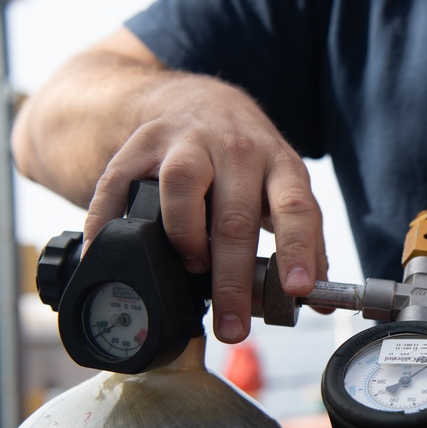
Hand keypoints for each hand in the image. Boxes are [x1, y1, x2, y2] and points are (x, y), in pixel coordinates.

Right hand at [83, 75, 327, 343]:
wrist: (195, 100)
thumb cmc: (247, 162)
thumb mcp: (284, 190)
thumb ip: (306, 244)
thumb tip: (320, 301)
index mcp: (279, 164)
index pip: (295, 208)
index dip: (298, 249)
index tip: (297, 289)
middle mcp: (236, 149)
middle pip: (235, 216)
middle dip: (232, 280)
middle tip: (232, 327)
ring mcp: (186, 142)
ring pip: (183, 186)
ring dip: (186, 237)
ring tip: (191, 268)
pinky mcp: (141, 144)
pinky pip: (119, 184)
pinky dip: (109, 222)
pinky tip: (105, 253)